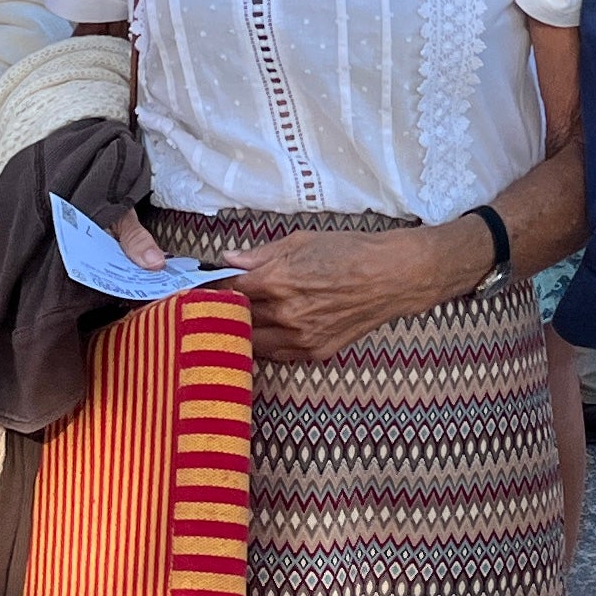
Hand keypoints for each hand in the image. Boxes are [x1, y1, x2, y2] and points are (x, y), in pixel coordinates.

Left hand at [235, 226, 470, 363]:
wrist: (393, 277)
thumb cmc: (351, 251)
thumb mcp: (302, 241)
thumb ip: (261, 254)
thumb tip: (230, 258)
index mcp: (278, 280)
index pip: (229, 289)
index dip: (213, 287)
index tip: (203, 286)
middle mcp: (285, 312)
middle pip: (236, 317)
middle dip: (223, 310)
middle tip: (213, 304)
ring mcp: (300, 337)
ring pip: (252, 342)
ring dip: (241, 331)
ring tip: (235, 321)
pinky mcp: (315, 352)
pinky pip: (277, 354)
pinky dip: (266, 344)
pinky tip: (263, 332)